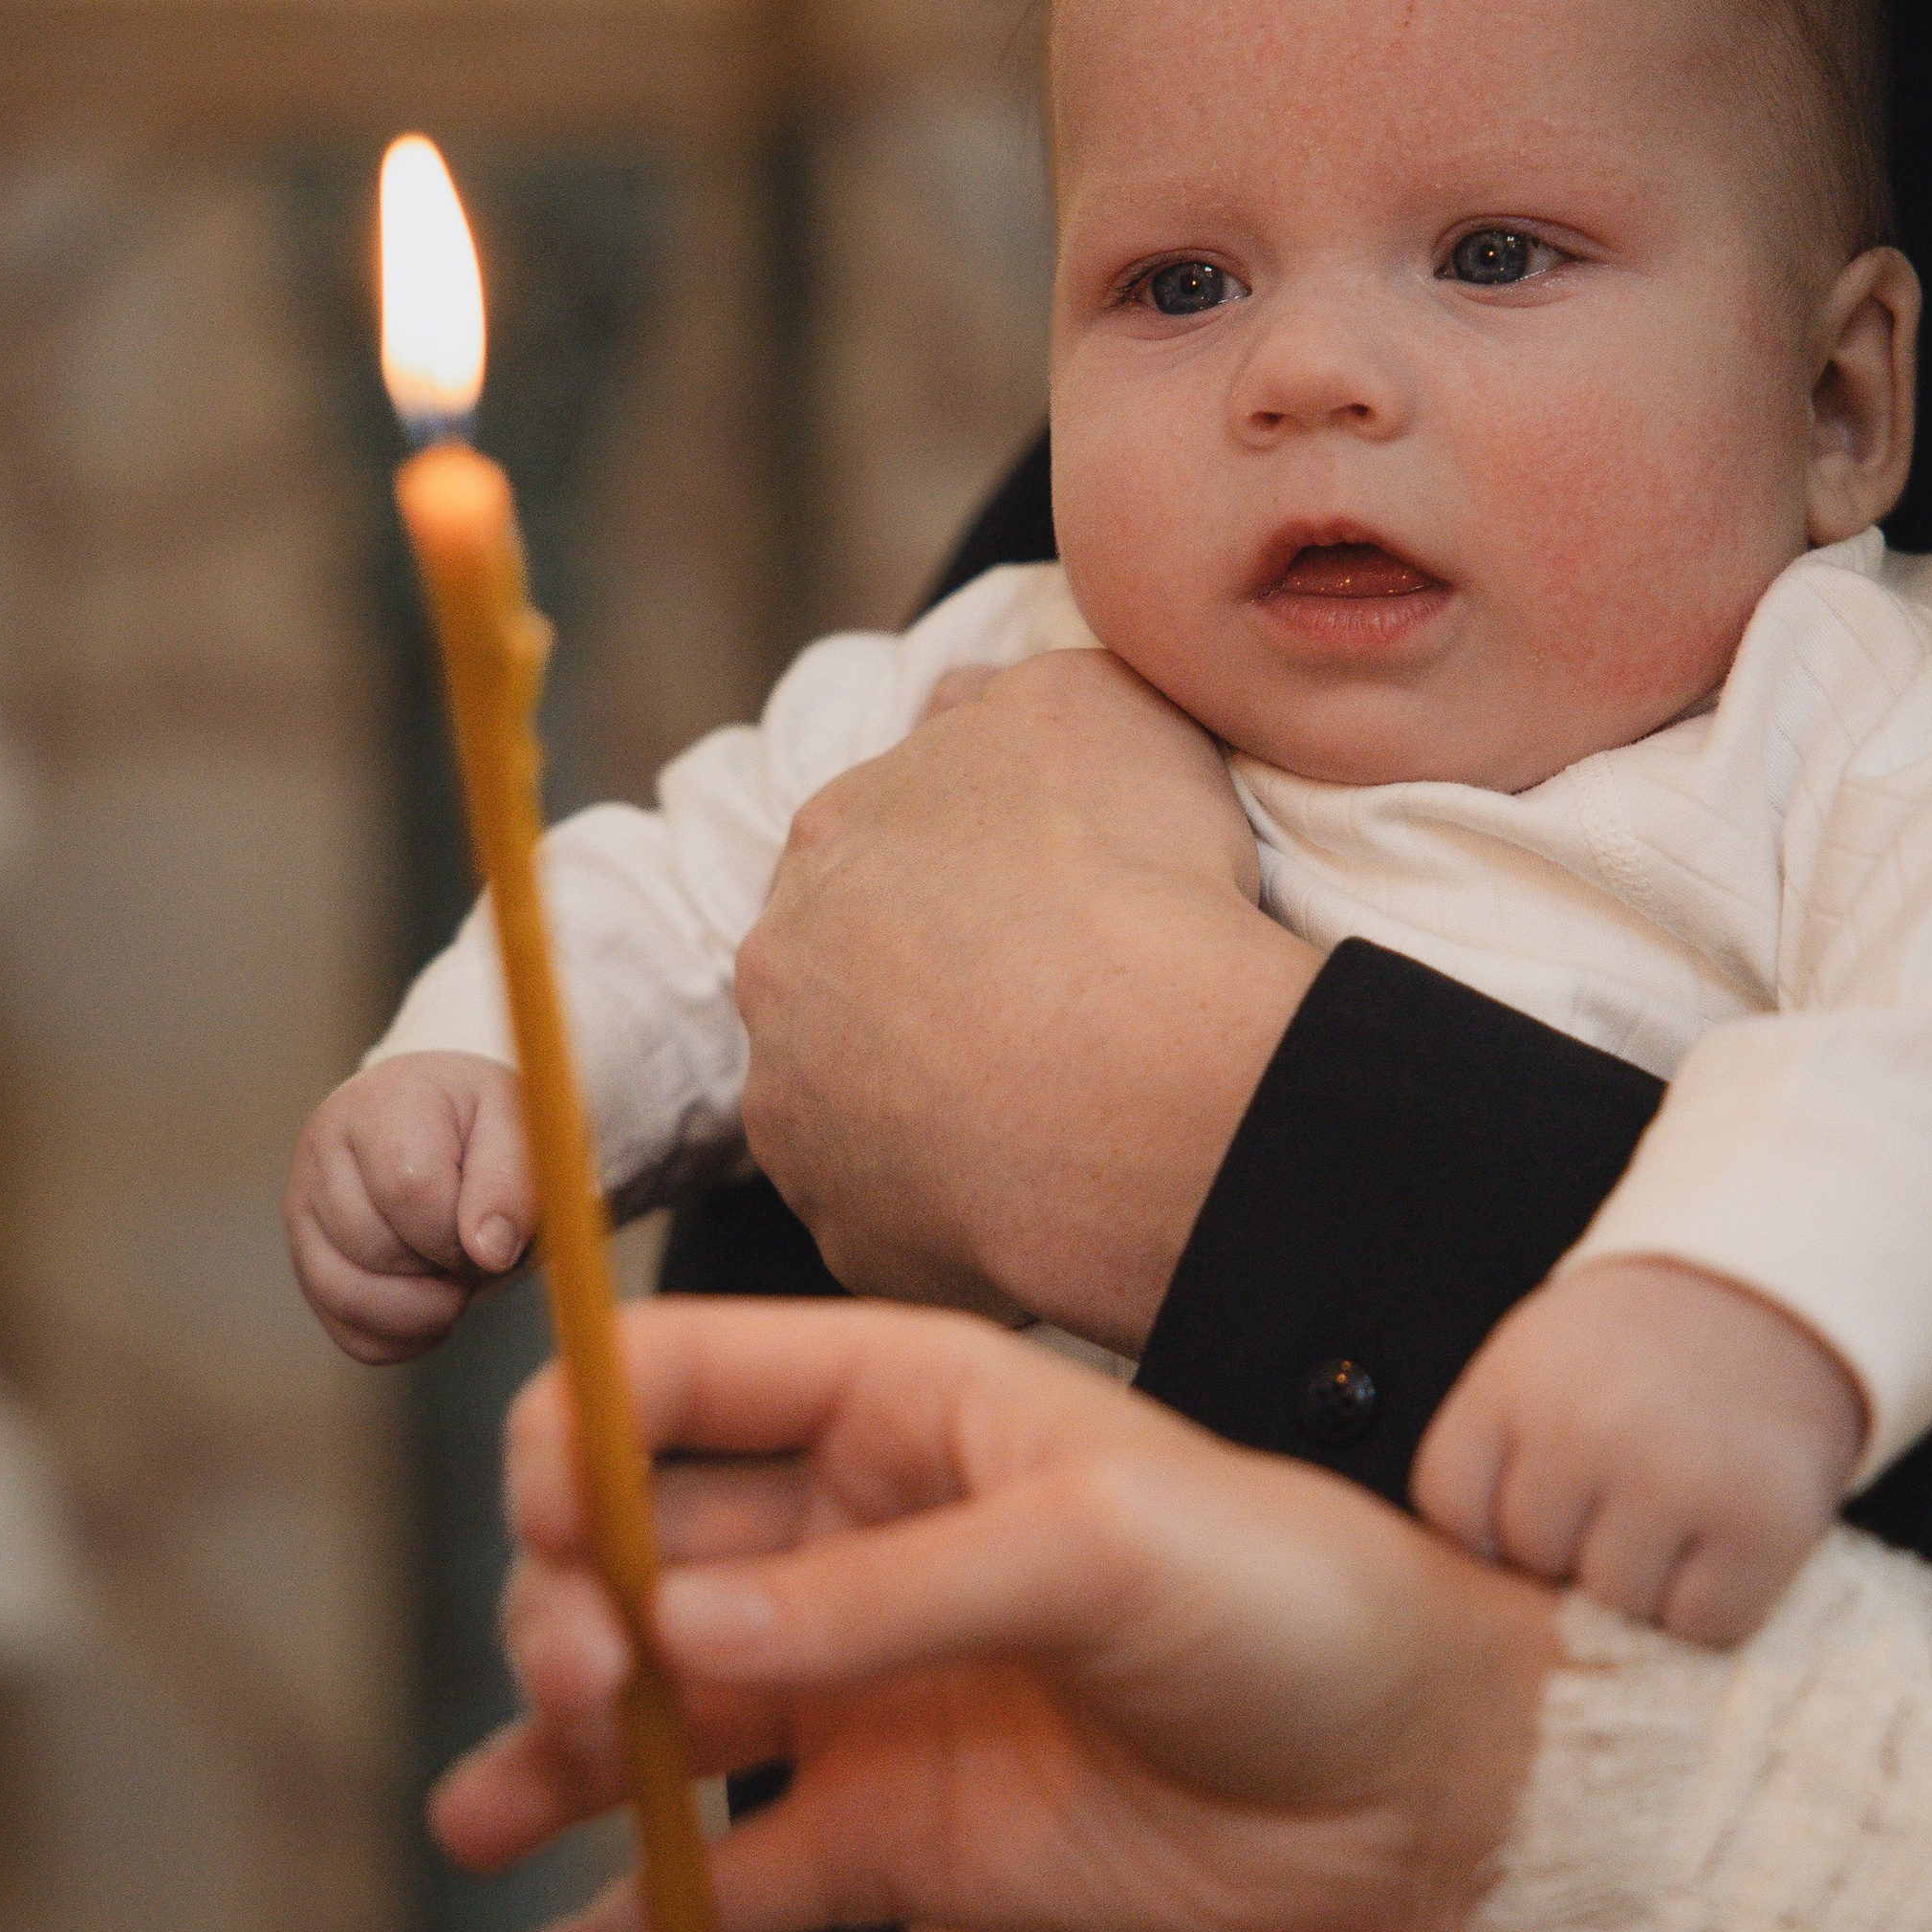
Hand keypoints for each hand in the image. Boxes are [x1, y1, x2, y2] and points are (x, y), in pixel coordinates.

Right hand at [284, 1050, 530, 1362]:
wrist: (452, 1121)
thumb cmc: (489, 1126)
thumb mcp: (521, 1132)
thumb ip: (511, 1185)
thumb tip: (488, 1251)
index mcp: (383, 1105)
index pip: (408, 1192)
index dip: (460, 1233)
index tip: (493, 1230)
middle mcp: (324, 1150)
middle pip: (374, 1248)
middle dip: (442, 1267)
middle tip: (476, 1245)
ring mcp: (303, 1208)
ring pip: (346, 1295)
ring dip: (422, 1308)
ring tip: (455, 1272)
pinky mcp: (307, 1261)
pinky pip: (349, 1333)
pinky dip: (404, 1336)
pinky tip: (436, 1301)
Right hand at [433, 1296, 1554, 1931]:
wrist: (1425, 1786)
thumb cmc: (1296, 1602)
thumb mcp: (1102, 1551)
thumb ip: (887, 1593)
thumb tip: (675, 1635)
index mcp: (898, 1404)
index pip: (672, 1383)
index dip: (576, 1439)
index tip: (549, 1526)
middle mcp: (847, 1538)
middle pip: (626, 1557)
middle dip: (562, 1614)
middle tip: (587, 1691)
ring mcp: (854, 1696)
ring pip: (643, 1723)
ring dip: (544, 1767)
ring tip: (483, 1822)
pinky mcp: (883, 1841)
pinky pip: (712, 1891)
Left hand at [733, 648, 1319, 1351]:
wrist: (1151, 1082)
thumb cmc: (1129, 876)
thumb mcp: (1086, 701)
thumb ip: (999, 695)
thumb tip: (954, 701)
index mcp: (829, 837)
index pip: (874, 844)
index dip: (963, 875)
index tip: (1040, 910)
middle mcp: (779, 975)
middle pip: (845, 977)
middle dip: (923, 992)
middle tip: (1045, 1015)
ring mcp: (800, 1120)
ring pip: (859, 1104)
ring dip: (930, 1104)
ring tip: (1052, 1112)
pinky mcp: (849, 1236)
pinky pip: (903, 1216)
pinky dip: (961, 1204)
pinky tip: (1044, 1189)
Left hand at [1412, 1255, 1866, 1644]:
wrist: (1778, 1294)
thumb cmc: (1641, 1345)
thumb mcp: (1537, 1355)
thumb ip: (1496, 1449)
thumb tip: (1487, 1574)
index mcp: (1516, 1383)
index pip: (1453, 1510)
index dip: (1489, 1521)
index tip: (1536, 1494)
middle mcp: (1586, 1430)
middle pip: (1533, 1560)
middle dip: (1569, 1542)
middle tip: (1621, 1488)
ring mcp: (1675, 1480)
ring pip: (1615, 1599)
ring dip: (1642, 1577)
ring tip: (1673, 1509)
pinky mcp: (1760, 1525)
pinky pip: (1703, 1623)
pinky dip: (1714, 1602)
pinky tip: (1721, 1539)